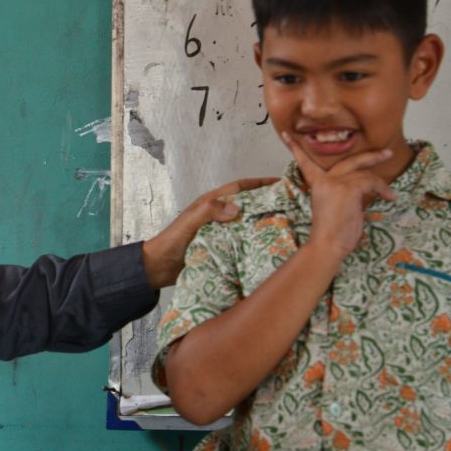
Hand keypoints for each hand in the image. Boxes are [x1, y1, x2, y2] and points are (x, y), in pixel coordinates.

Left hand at [143, 176, 278, 287]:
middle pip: (247, 205)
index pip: (239, 188)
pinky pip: (241, 242)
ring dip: (263, 223)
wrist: (158, 267)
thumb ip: (209, 211)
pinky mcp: (221, 249)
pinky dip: (254, 242)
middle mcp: (218, 216)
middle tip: (292, 206)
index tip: (281, 182)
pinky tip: (270, 248)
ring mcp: (221, 233)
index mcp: (211, 203)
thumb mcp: (189, 222)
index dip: (259, 183)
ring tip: (288, 227)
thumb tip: (238, 208)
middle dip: (267, 203)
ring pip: (246, 223)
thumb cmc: (172, 241)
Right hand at [282, 132, 395, 259]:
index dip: (295, 148)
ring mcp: (335, 183)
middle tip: (387, 152)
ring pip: (364, 173)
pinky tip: (389, 198)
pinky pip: (371, 182)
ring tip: (390, 194)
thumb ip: (341, 191)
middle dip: (371, 156)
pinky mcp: (348, 189)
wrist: (327, 244)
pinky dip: (383, 189)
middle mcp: (324, 179)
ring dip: (381, 184)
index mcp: (316, 183)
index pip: (305, 162)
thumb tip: (362, 187)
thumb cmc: (330, 232)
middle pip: (349, 160)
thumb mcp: (332, 206)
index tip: (286, 135)